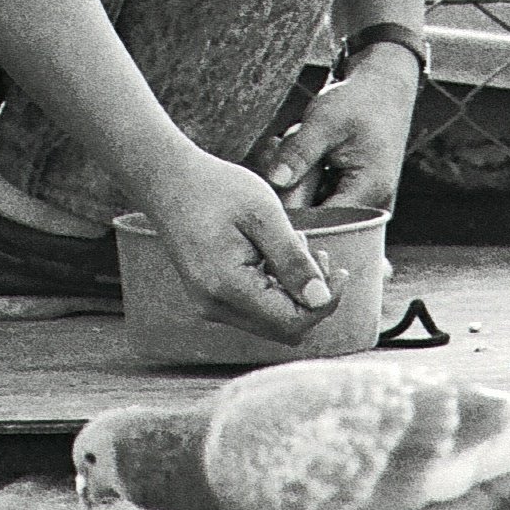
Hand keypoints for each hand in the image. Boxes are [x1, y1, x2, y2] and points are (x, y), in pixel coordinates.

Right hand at [137, 148, 334, 342]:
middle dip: (311, 297)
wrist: (170, 182)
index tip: (339, 270)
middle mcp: (215, 307)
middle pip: (284, 328)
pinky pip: (256, 307)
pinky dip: (276, 286)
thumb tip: (322, 298)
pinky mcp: (211, 297)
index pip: (292, 322)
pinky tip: (274, 251)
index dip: (325, 302)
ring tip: (293, 244)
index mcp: (228, 288)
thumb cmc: (218, 190)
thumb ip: (293, 260)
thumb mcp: (265, 216)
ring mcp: (210, 305)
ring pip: (272, 319)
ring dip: (294, 289)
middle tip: (316, 254)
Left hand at [261, 47, 418, 212]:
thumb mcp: (324, 121)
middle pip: (313, 217)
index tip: (269, 184)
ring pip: (312, 207)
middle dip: (288, 187)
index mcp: (368, 190)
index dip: (290, 214)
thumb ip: (299, 153)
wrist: (384, 88)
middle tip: (279, 143)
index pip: (322, 223)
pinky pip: (318, 198)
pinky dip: (304, 177)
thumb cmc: (358, 101)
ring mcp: (362, 201)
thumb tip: (273, 182)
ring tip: (293, 141)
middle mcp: (370, 204)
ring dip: (295, 180)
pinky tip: (303, 151)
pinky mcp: (352, 195)